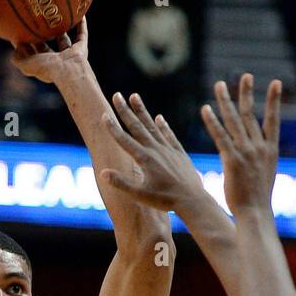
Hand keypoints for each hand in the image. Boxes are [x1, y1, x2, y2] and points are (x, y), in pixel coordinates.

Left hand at [10, 17, 88, 84]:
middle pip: (47, 46)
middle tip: (35, 19)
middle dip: (42, 35)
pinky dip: (82, 25)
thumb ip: (18, 59)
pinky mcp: (81, 49)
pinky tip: (79, 15)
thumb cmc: (47, 68)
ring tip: (56, 16)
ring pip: (64, 39)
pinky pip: (82, 34)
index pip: (33, 53)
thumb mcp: (27, 65)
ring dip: (61, 30)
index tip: (20, 30)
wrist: (68, 71)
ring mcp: (69, 54)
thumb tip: (15, 49)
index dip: (26, 43)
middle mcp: (56, 60)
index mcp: (43, 65)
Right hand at [99, 91, 202, 211]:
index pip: (124, 140)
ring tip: (134, 96)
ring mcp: (168, 150)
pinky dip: (163, 126)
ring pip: (152, 126)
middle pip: (137, 127)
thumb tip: (103, 172)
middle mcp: (155, 150)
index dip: (113, 127)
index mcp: (144, 159)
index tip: (105, 114)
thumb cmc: (165, 200)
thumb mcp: (140, 194)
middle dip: (125, 111)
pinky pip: (169, 136)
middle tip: (117, 95)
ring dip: (142, 111)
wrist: (192, 200)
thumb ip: (121, 183)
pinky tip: (159, 118)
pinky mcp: (179, 153)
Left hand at [201, 73, 281, 215]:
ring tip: (219, 85)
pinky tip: (206, 109)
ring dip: (226, 101)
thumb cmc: (258, 199)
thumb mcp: (265, 175)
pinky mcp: (232, 160)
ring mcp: (246, 152)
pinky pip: (221, 136)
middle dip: (247, 93)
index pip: (274, 120)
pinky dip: (213, 121)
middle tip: (244, 76)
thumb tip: (258, 153)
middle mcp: (259, 147)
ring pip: (235, 120)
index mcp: (270, 150)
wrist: (255, 213)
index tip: (276, 83)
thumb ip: (261, 159)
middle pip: (251, 114)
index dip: (274, 101)